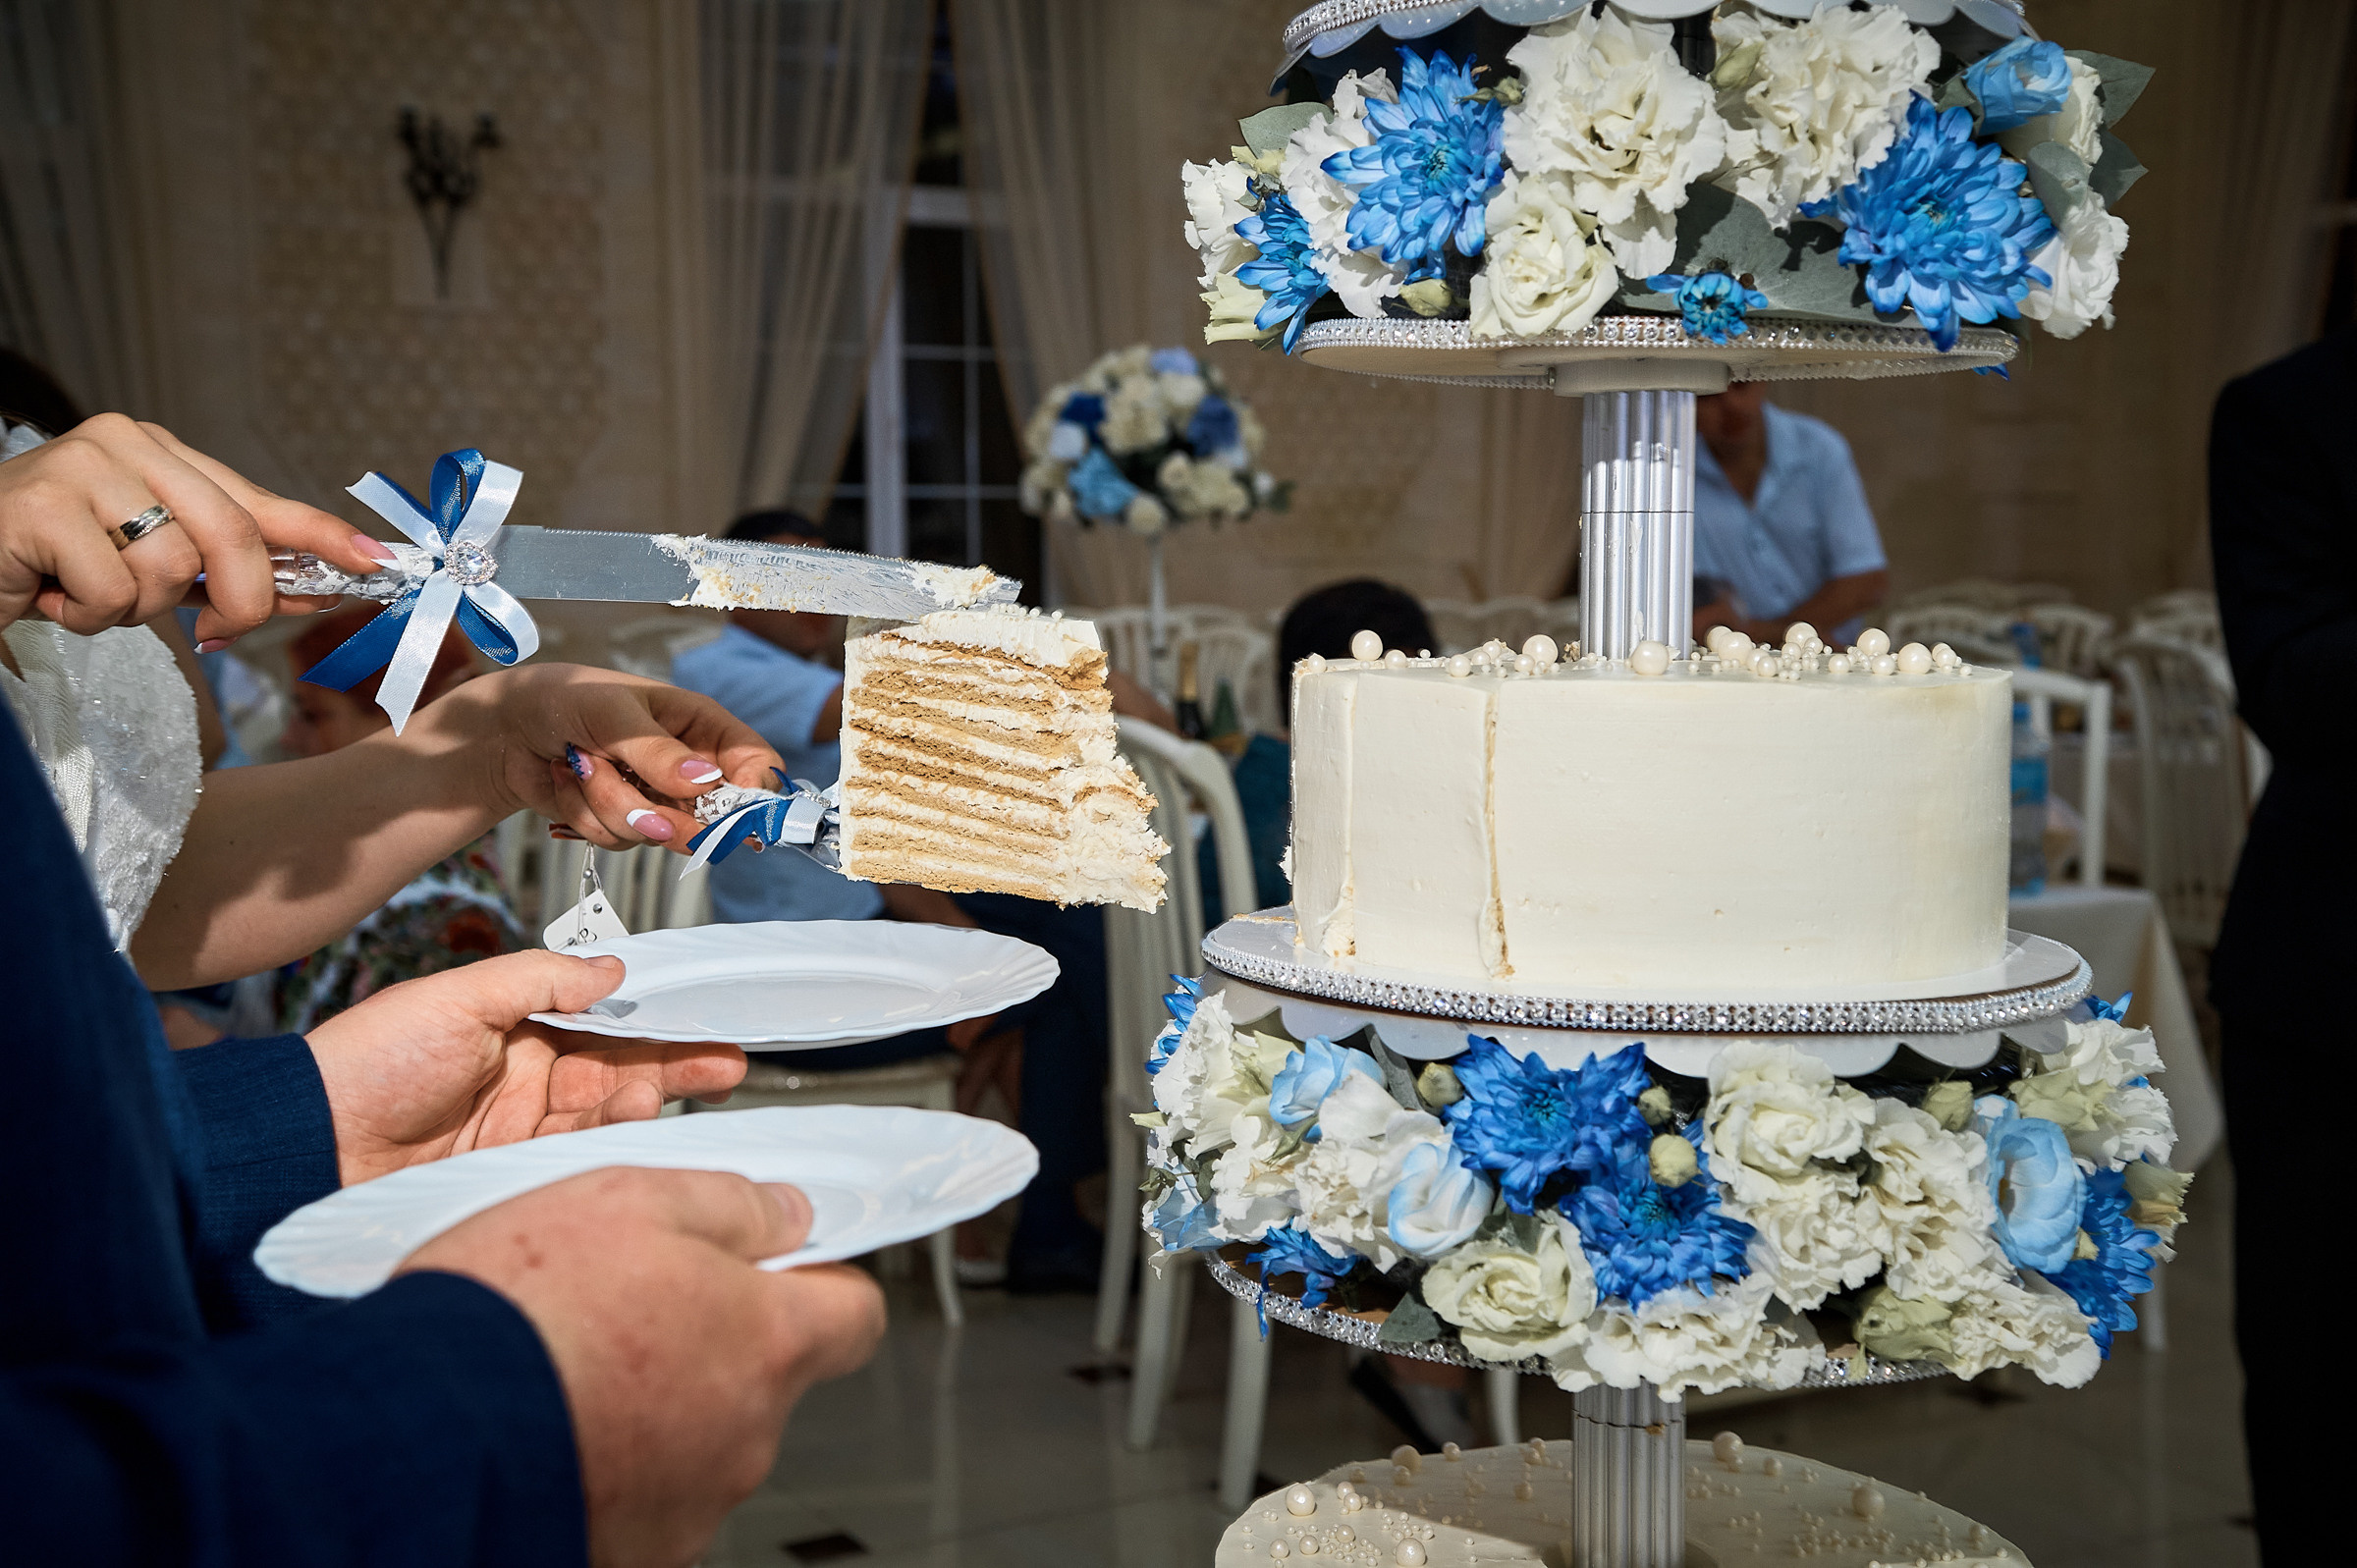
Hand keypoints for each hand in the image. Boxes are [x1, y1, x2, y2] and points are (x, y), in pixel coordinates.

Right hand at [0, 414, 386, 640]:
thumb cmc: (56, 565)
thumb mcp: (152, 566)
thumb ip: (225, 574)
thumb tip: (316, 590)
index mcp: (158, 450)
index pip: (256, 497)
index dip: (319, 534)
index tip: (374, 562)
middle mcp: (125, 442)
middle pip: (231, 534)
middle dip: (240, 600)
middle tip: (214, 633)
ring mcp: (81, 466)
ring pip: (170, 569)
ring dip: (136, 610)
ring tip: (87, 593)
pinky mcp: (42, 506)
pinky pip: (114, 591)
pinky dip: (89, 616)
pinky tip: (52, 595)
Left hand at [307, 949, 746, 1186]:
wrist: (305, 1149)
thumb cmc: (364, 1065)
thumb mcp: (455, 1000)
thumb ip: (538, 980)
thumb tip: (612, 971)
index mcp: (513, 1027)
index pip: (602, 1019)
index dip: (655, 1018)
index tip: (704, 1017)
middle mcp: (525, 1078)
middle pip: (619, 1068)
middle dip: (675, 1062)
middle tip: (725, 1061)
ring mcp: (522, 1131)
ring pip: (607, 1115)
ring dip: (644, 1100)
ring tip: (662, 1092)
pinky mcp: (514, 1178)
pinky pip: (580, 1158)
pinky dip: (613, 1145)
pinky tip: (634, 1129)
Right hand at [400, 1168, 884, 1567]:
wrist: (414, 1429)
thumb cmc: (518, 1311)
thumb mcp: (632, 1197)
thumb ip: (730, 1205)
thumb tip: (786, 1214)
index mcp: (766, 1340)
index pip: (856, 1315)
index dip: (823, 1281)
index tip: (784, 1262)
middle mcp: (745, 1434)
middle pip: (767, 1376)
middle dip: (716, 1338)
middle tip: (635, 1301)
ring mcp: (690, 1503)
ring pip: (700, 1436)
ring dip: (657, 1402)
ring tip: (573, 1361)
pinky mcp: (630, 1549)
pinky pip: (641, 1493)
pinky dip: (608, 1459)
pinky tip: (550, 1422)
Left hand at [411, 661, 784, 851]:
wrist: (505, 730)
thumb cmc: (563, 698)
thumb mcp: (611, 714)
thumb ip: (657, 751)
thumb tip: (705, 780)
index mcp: (701, 726)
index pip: (756, 764)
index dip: (754, 794)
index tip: (727, 814)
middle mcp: (687, 766)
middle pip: (713, 816)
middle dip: (667, 815)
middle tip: (641, 810)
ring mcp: (657, 798)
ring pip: (658, 833)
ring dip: (609, 805)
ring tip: (581, 763)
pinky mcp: (624, 822)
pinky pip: (622, 842)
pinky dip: (587, 818)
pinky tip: (569, 782)